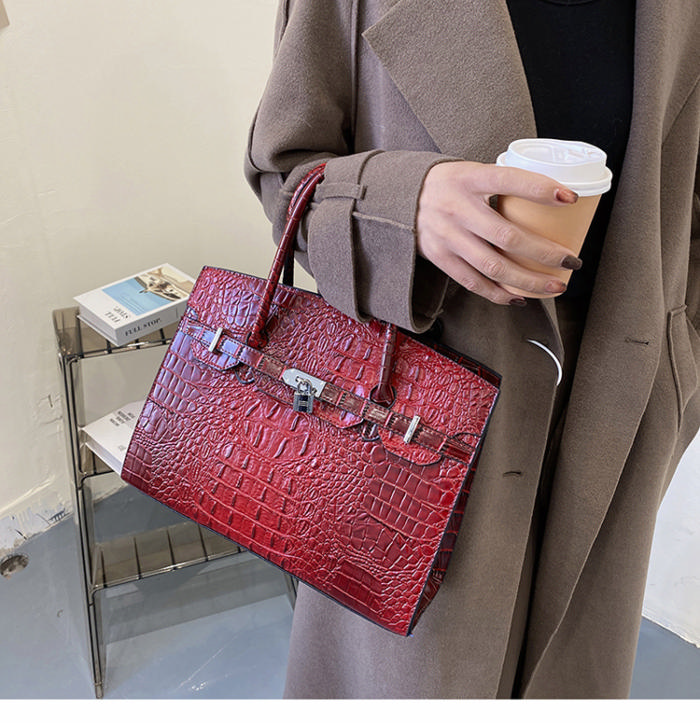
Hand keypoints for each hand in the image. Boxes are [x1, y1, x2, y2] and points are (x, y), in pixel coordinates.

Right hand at [416, 161, 581, 304]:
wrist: (399, 199)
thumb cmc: (447, 184)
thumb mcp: (470, 172)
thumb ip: (500, 184)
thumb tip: (549, 199)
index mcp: (469, 179)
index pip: (509, 180)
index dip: (541, 189)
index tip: (569, 198)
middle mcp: (457, 208)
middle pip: (508, 237)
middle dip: (545, 253)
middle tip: (571, 260)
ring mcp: (448, 236)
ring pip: (494, 267)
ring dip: (529, 281)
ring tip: (554, 285)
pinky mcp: (440, 258)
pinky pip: (473, 282)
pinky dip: (499, 294)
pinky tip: (519, 298)